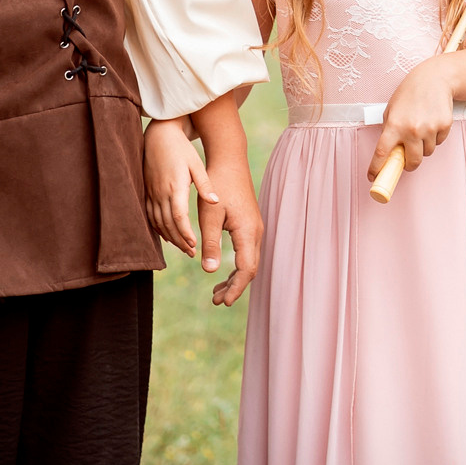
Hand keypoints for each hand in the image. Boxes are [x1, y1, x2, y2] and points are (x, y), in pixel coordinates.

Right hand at [144, 118, 213, 256]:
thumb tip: (216, 201)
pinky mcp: (146, 191)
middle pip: (168, 224)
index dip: (185, 233)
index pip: (179, 217)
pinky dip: (158, 228)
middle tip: (191, 252)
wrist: (158, 135)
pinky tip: (166, 234)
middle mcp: (161, 193)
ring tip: (182, 247)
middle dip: (179, 241)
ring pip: (158, 222)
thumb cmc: (181, 149)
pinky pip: (150, 215)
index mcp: (175, 187)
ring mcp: (151, 193)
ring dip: (169, 237)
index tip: (194, 245)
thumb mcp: (196, 164)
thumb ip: (205, 184)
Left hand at [191, 92, 263, 306]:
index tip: (223, 302)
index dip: (235, 288)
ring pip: (249, 262)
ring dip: (234, 279)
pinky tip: (221, 273)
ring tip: (217, 293)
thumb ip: (210, 243)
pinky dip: (236, 267)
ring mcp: (255, 229)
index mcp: (248, 231)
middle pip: (250, 269)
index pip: (246, 269)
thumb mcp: (209, 216)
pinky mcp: (249, 225)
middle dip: (234, 287)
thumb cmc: (217, 186)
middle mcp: (256, 232)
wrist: (229, 162)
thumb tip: (210, 271)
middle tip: (216, 301)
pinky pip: (246, 253)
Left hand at [369, 55, 455, 183]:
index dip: (376, 168)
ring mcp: (429, 129)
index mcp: (394, 125)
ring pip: (427, 153)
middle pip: (412, 162)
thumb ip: (390, 129)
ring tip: (421, 130)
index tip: (372, 178)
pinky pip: (438, 142)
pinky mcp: (444, 126)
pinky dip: (435, 138)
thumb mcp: (392, 109)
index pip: (382, 153)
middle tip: (407, 159)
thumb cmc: (410, 93)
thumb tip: (390, 151)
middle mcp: (412, 129)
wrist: (434, 78)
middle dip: (409, 164)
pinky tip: (432, 122)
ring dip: (423, 148)